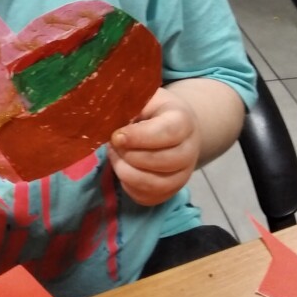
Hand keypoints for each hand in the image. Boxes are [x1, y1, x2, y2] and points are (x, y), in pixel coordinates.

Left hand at [107, 87, 200, 206]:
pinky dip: (129, 186)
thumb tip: (106, 116)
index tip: (116, 136)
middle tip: (113, 144)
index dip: (138, 137)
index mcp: (183, 121)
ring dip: (126, 172)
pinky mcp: (170, 192)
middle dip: (129, 155)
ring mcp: (182, 175)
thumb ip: (129, 104)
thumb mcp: (144, 98)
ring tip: (115, 156)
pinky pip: (148, 197)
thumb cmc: (153, 110)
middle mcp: (190, 151)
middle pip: (162, 161)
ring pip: (155, 184)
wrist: (174, 127)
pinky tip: (122, 169)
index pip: (167, 133)